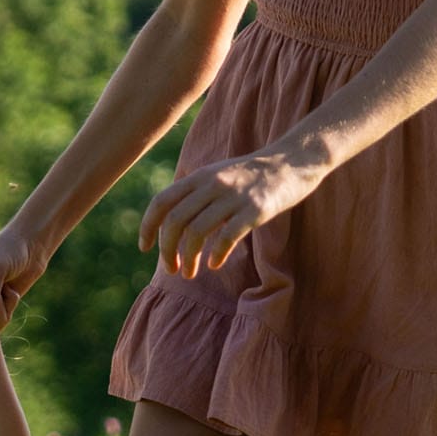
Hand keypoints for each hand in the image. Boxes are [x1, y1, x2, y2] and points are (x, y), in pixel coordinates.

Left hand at [141, 152, 315, 277]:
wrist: (292, 162)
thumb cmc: (251, 176)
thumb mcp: (217, 175)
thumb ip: (194, 193)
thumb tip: (169, 222)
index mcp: (198, 176)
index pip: (161, 202)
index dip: (147, 226)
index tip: (144, 247)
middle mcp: (212, 184)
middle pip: (175, 221)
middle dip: (167, 250)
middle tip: (172, 269)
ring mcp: (234, 196)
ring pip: (197, 232)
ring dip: (189, 258)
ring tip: (190, 273)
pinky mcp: (255, 209)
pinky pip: (227, 236)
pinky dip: (217, 254)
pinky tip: (214, 264)